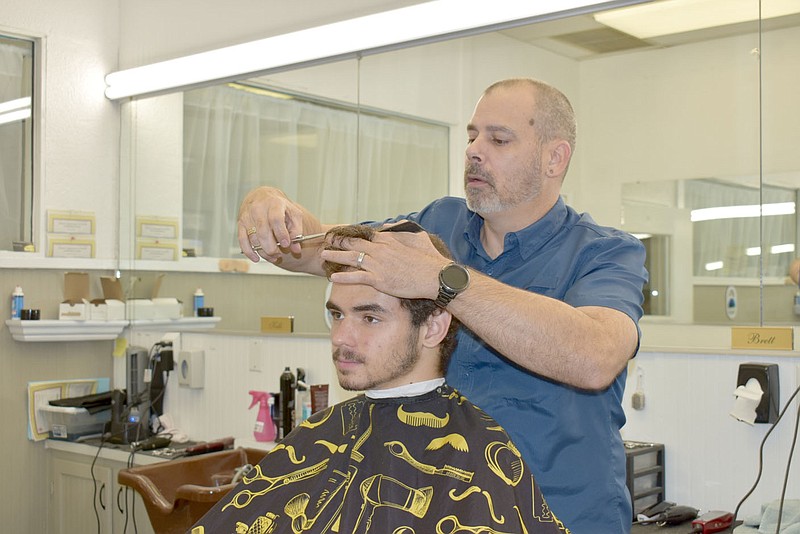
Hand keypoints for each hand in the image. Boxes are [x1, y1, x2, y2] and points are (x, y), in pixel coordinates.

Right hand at [237, 186, 316, 262]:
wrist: (262, 196)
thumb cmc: (279, 207)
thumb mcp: (293, 214)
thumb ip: (296, 231)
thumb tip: (296, 249)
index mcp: (274, 204)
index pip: (276, 219)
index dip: (281, 234)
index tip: (286, 244)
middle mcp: (259, 209)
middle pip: (263, 232)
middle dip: (272, 248)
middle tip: (279, 254)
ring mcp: (248, 216)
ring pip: (254, 239)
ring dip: (263, 252)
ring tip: (273, 256)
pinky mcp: (241, 224)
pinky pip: (242, 241)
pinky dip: (249, 252)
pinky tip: (256, 258)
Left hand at [321, 227, 448, 300]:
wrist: (433, 277)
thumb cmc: (428, 260)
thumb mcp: (417, 239)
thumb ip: (403, 231)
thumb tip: (392, 227)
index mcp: (388, 241)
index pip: (365, 235)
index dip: (351, 235)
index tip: (342, 235)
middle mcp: (381, 250)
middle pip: (354, 244)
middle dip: (338, 242)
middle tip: (327, 240)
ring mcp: (378, 264)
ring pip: (351, 258)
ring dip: (335, 256)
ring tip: (324, 256)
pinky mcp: (379, 279)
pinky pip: (356, 277)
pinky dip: (343, 277)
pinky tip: (333, 277)